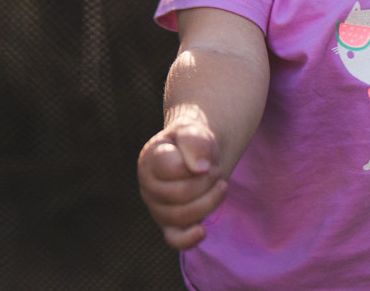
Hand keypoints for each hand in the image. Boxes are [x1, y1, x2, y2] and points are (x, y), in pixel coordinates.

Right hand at [137, 114, 226, 250]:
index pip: (171, 168)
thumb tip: (200, 168)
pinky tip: (201, 231)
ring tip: (220, 186)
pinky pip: (174, 239)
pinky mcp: (169, 225)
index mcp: (149, 160)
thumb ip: (193, 141)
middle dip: (207, 182)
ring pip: (182, 216)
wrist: (196, 155)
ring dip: (209, 201)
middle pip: (180, 194)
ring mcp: (157, 208)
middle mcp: (148, 187)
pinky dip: (188, 239)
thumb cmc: (191, 142)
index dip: (195, 164)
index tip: (208, 159)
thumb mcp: (192, 129)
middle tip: (217, 170)